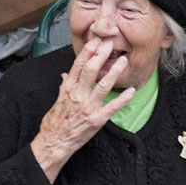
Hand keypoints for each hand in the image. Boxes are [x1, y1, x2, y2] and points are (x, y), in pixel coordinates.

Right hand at [30, 38, 135, 183]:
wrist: (54, 143)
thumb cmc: (55, 122)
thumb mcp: (57, 100)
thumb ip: (64, 86)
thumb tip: (65, 74)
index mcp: (68, 89)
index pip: (78, 65)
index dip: (88, 52)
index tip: (95, 41)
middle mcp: (78, 95)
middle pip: (90, 70)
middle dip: (101, 55)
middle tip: (109, 44)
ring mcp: (88, 107)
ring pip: (103, 85)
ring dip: (114, 72)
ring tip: (123, 61)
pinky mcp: (97, 120)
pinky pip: (112, 107)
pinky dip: (123, 99)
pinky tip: (131, 91)